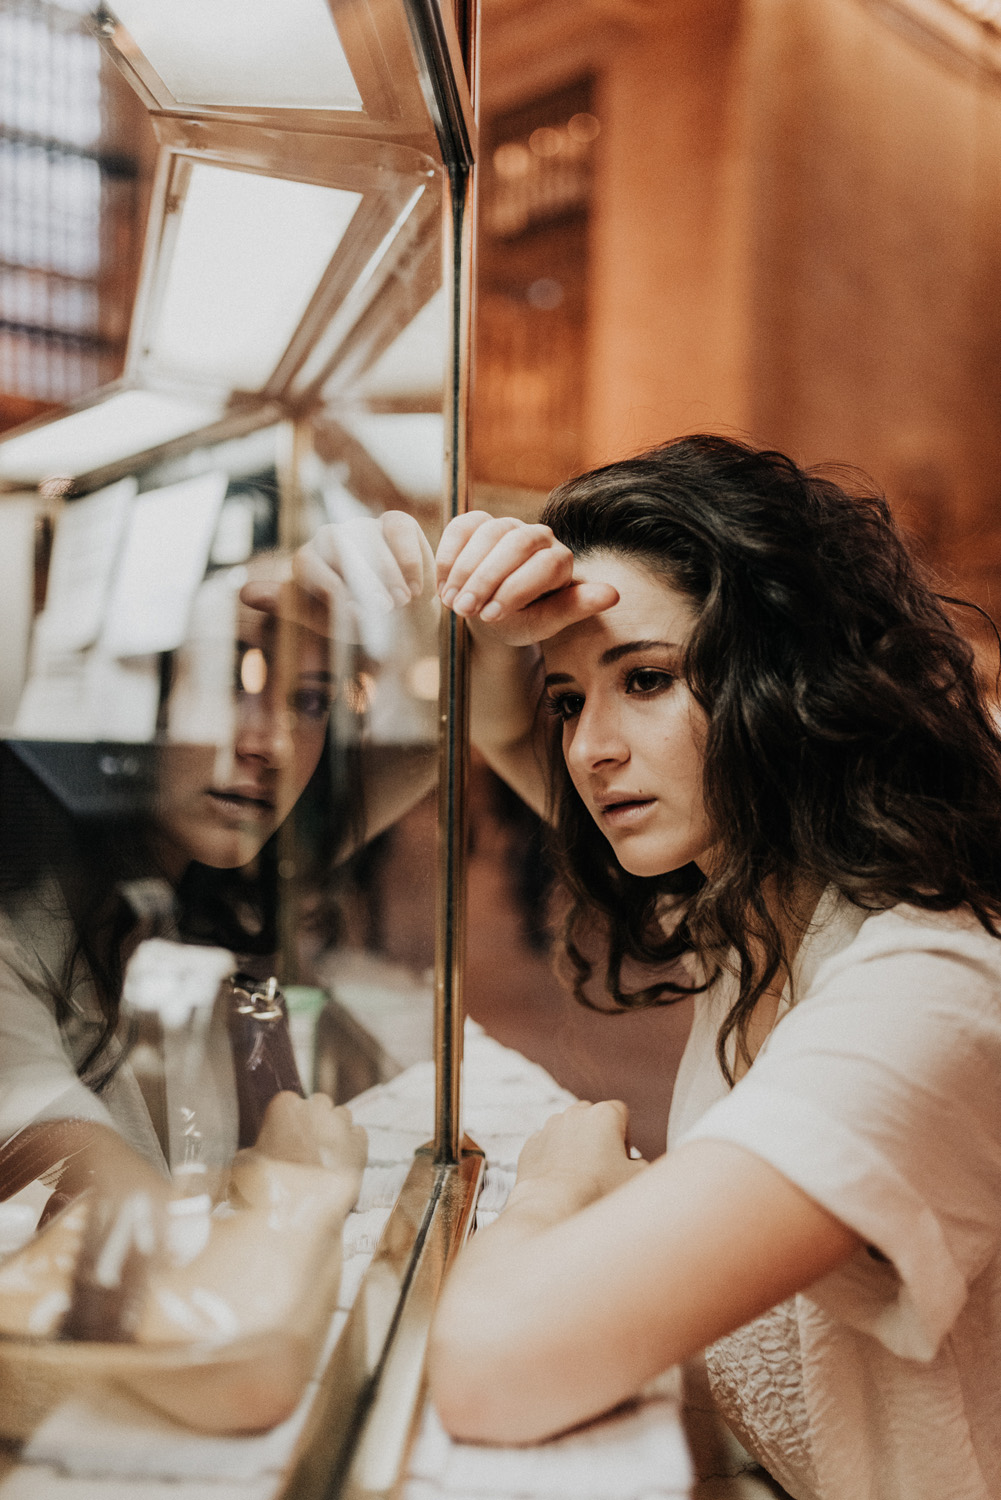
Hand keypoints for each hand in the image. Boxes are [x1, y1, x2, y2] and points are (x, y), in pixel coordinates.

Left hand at [240, 512, 435, 642]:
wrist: (401, 622)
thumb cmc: (356, 623)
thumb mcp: (320, 622)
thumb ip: (287, 605)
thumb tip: (244, 593)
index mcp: (308, 560)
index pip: (308, 564)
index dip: (331, 590)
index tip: (356, 617)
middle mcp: (332, 538)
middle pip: (340, 548)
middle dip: (364, 582)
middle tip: (386, 610)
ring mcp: (363, 528)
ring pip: (370, 539)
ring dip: (388, 574)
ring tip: (402, 602)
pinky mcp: (394, 523)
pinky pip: (398, 530)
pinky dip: (408, 558)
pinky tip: (416, 586)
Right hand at [253, 1092, 366, 1177]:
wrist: (299, 1210)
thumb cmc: (267, 1185)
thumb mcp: (244, 1162)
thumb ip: (254, 1149)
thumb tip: (254, 1154)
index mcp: (286, 1105)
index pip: (290, 1102)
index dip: (289, 1121)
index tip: (286, 1137)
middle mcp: (316, 1107)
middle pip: (319, 1105)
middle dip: (315, 1120)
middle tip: (308, 1146)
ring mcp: (341, 1123)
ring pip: (341, 1117)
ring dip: (335, 1131)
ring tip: (326, 1157)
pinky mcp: (360, 1143)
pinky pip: (358, 1135)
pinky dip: (353, 1146)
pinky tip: (342, 1163)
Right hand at [436, 514, 617, 646]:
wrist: (487, 613)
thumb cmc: (520, 621)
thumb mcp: (544, 623)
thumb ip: (574, 608)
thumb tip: (614, 594)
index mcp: (560, 560)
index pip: (546, 564)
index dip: (516, 589)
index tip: (492, 617)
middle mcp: (538, 535)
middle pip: (516, 543)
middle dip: (487, 579)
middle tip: (465, 611)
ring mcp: (506, 525)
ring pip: (488, 533)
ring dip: (465, 570)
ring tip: (452, 603)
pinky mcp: (476, 522)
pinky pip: (461, 527)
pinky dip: (449, 556)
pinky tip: (441, 585)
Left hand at [509, 1100, 645, 1220]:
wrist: (553, 1208)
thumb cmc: (598, 1192)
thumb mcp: (637, 1179)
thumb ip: (642, 1163)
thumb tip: (635, 1164)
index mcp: (604, 1114)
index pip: (621, 1113)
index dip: (625, 1136)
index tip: (622, 1159)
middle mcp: (574, 1113)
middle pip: (592, 1117)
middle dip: (598, 1137)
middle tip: (603, 1168)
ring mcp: (549, 1127)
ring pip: (567, 1130)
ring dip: (575, 1146)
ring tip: (580, 1177)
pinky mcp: (530, 1145)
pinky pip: (547, 1146)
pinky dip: (553, 1158)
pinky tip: (561, 1182)